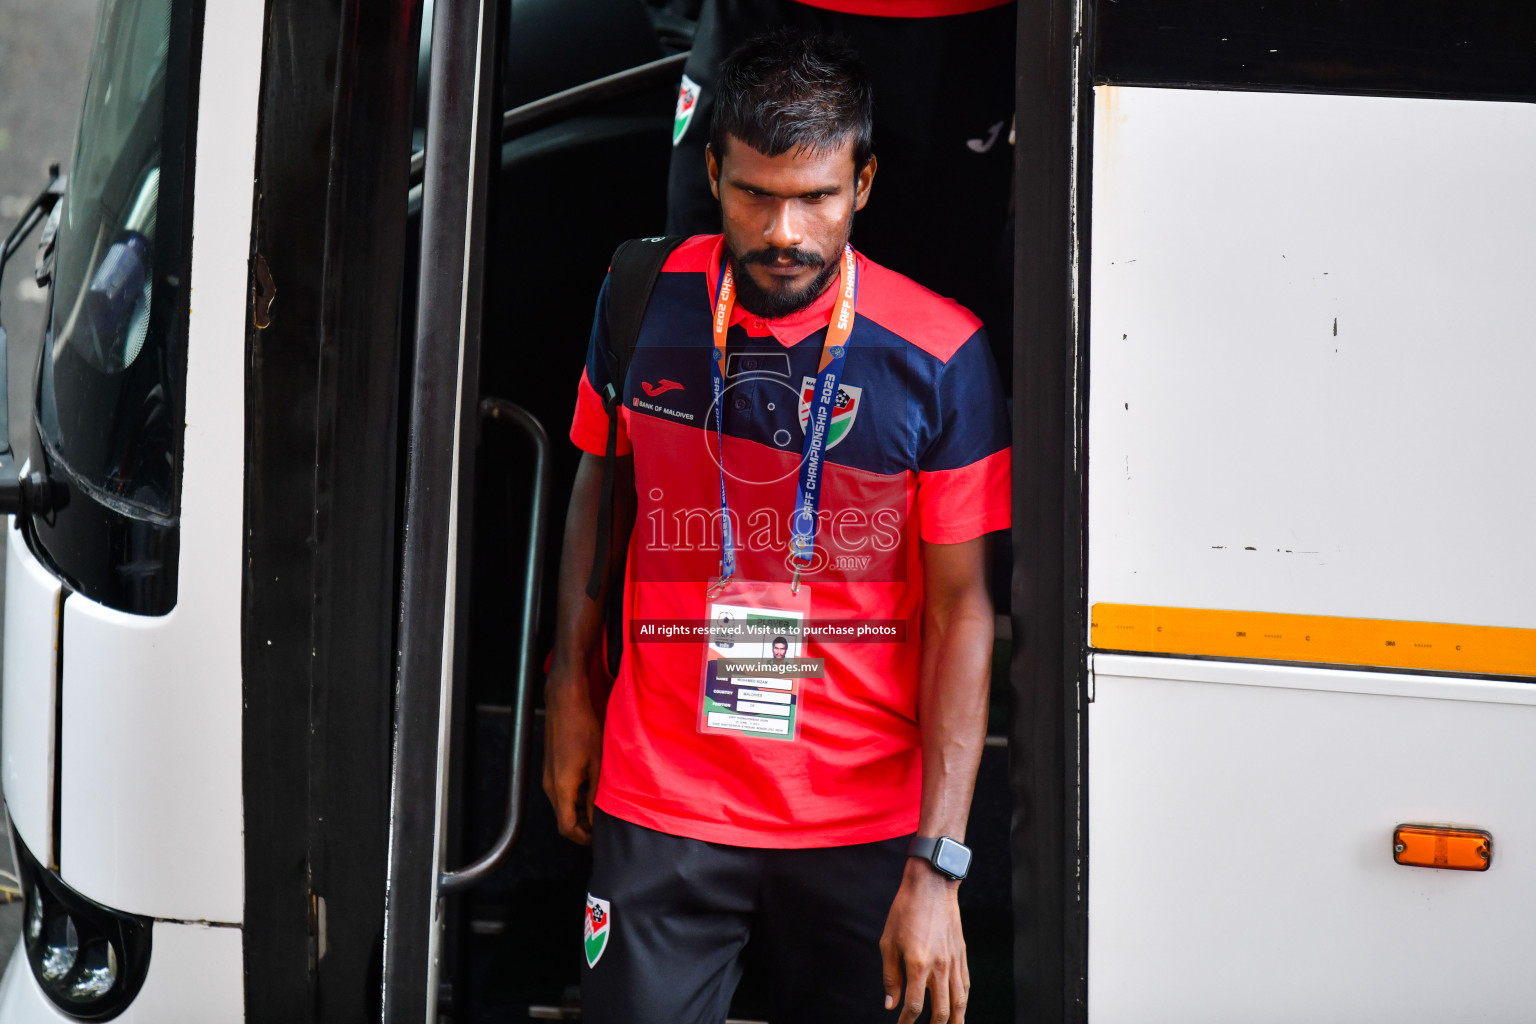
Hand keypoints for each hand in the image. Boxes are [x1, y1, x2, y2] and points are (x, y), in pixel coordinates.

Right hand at [541, 658, 603, 843]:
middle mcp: (550, 785)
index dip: (583, 838)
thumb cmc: (583, 728)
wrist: (565, 703)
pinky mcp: (551, 768)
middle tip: (602, 827)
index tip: (598, 838)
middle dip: (582, 828)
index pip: (566, 827)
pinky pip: (561, 793)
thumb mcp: (598, 763)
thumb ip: (596, 793)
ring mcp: (548, 776)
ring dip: (579, 813)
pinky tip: (591, 792)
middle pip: (563, 819)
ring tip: (600, 811)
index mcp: (561, 788)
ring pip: (562, 806)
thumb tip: (597, 816)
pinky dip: (574, 799)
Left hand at [879, 859, 968, 1023]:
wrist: (932, 886)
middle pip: (942, 1010)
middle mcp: (940, 966)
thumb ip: (890, 976)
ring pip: (960, 1002)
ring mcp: (954, 961)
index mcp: (918, 964)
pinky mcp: (962, 955)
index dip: (907, 1021)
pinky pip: (966, 985)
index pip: (915, 1005)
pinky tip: (959, 1008)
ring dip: (955, 1020)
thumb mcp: (888, 942)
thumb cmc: (905, 911)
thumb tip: (891, 1004)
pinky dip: (963, 1001)